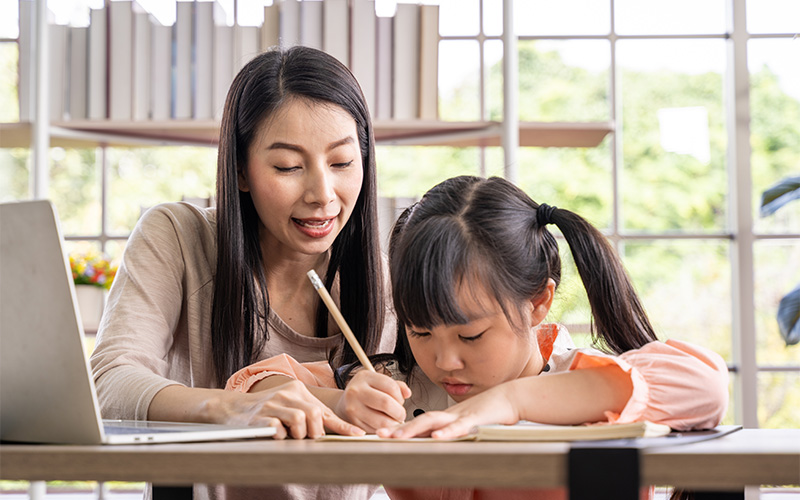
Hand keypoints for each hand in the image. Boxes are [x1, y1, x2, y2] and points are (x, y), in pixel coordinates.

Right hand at [216, 379, 364, 439]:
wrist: (233, 408)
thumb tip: (336, 428)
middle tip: (306, 436)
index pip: (324, 410)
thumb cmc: (267, 409)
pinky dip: (281, 436)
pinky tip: (276, 433)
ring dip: (298, 434)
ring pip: (300, 421)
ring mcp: (272, 405)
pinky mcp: (260, 418)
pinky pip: (279, 430)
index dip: (342, 425)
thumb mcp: (291, 404)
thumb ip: (311, 413)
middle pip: (314, 414)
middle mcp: (286, 394)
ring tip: (289, 434)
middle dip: (314, 431)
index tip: (358, 435)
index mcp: (297, 390)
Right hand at [335, 370, 410, 431]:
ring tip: (393, 419)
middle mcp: (356, 391)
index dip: (400, 396)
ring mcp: (353, 408)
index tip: (400, 401)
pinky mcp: (353, 423)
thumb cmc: (366, 392)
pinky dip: (384, 429)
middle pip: (386, 403)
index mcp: (364, 377)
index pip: (391, 387)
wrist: (344, 403)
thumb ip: (396, 386)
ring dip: (393, 423)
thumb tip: (408, 393)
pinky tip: (383, 424)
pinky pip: (375, 430)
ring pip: (382, 421)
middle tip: (400, 414)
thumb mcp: (378, 383)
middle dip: (399, 412)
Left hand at [376, 382, 519, 439]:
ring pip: (434, 422)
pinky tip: (437, 437)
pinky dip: (448, 432)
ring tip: (398, 437)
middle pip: (421, 421)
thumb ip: (453, 431)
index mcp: (448, 418)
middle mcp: (451, 415)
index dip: (402, 429)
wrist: (510, 398)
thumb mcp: (468, 423)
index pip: (421, 424)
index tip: (383, 434)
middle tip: (381, 435)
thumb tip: (439, 443)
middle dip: (400, 429)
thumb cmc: (491, 411)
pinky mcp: (476, 418)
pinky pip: (460, 426)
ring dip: (415, 429)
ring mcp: (462, 415)